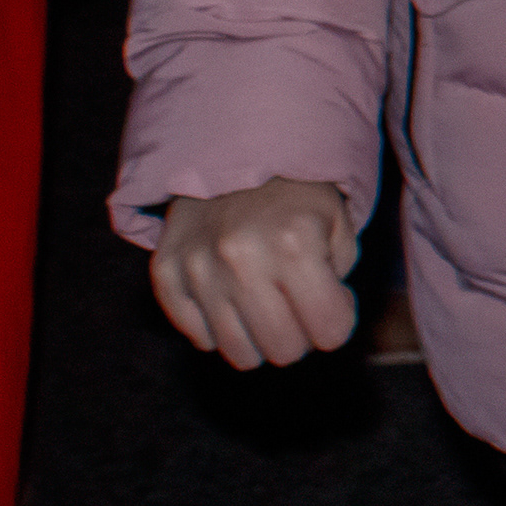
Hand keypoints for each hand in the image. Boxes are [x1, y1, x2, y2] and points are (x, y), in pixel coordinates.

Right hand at [152, 176, 358, 367]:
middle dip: (300, 337)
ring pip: (239, 354)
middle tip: (297, 309)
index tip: (331, 306)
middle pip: (283, 350)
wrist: (233, 151)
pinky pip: (198, 337)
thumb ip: (339, 280)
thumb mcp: (339, 224)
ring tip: (265, 305)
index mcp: (296, 245)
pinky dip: (219, 328)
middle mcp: (242, 260)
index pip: (329, 331)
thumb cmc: (297, 196)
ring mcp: (198, 268)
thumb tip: (320, 327)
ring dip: (260, 339)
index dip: (336, 325)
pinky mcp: (166, 272)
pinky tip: (231, 299)